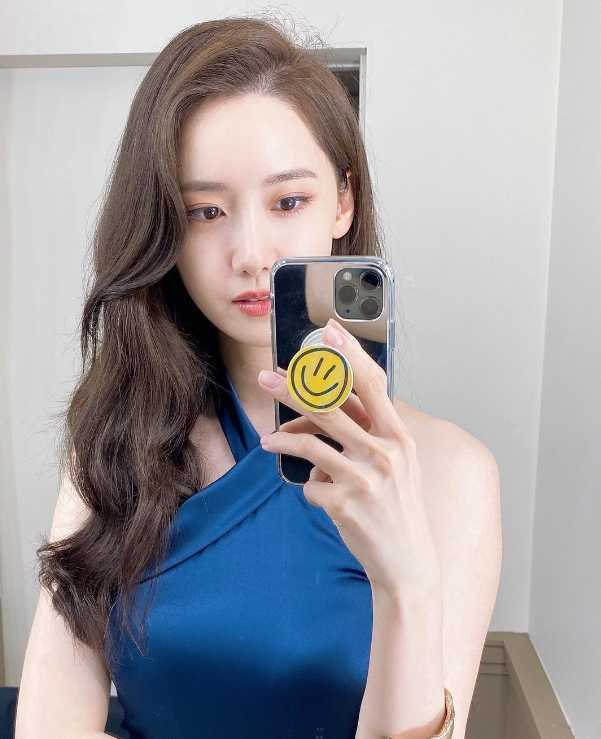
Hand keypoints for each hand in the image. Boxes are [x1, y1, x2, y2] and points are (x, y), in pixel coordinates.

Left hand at [257, 317, 441, 596]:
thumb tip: (323, 416)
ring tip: (267, 440)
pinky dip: (309, 487)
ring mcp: (366, 477)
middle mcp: (385, 451)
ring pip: (312, 443)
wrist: (408, 563)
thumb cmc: (398, 508)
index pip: (372, 384)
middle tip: (266, 377)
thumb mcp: (396, 465)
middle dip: (293, 387)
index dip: (350, 354)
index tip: (329, 331)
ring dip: (283, 438)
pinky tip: (317, 495)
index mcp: (399, 436)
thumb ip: (367, 435)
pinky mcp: (345, 502)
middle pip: (331, 406)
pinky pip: (310, 484)